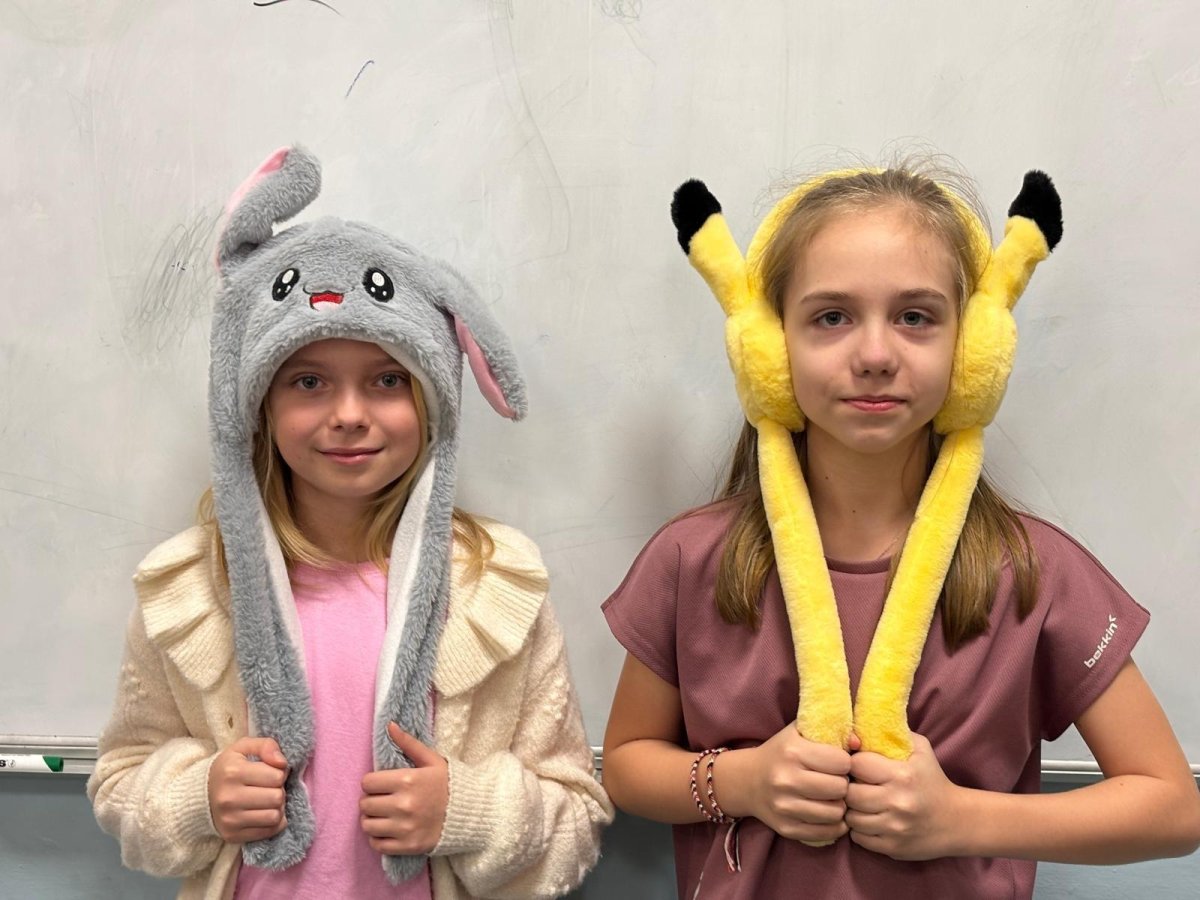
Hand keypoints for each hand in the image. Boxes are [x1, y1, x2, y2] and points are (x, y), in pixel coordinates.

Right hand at [207, 737, 288, 842]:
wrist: (200, 795)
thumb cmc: (228, 768)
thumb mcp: (243, 747)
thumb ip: (266, 745)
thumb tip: (282, 763)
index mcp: (233, 772)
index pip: (277, 776)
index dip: (279, 773)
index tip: (270, 772)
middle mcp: (229, 798)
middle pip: (277, 797)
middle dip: (278, 790)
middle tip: (269, 787)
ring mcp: (230, 819)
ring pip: (274, 816)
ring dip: (277, 807)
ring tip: (266, 800)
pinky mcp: (232, 835)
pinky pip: (269, 831)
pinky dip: (273, 822)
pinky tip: (264, 812)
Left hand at [359, 722, 448, 854]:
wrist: (471, 813)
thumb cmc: (448, 784)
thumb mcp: (432, 760)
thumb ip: (408, 743)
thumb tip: (389, 725)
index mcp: (408, 780)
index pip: (367, 782)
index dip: (372, 782)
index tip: (381, 784)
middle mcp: (404, 805)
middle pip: (365, 804)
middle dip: (371, 800)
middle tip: (382, 799)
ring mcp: (405, 828)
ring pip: (367, 825)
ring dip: (371, 819)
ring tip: (383, 815)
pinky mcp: (407, 846)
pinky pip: (377, 844)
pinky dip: (377, 838)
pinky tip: (388, 830)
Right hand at [735, 721, 852, 844]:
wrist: (746, 780)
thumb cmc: (780, 753)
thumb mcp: (800, 733)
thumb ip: (830, 730)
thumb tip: (858, 744)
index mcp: (792, 752)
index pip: (842, 762)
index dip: (845, 763)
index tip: (838, 764)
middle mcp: (786, 779)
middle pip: (840, 788)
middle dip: (843, 785)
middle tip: (836, 782)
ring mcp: (785, 806)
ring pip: (835, 813)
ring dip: (839, 806)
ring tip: (832, 798)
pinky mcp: (786, 827)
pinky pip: (825, 833)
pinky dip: (833, 825)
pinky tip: (828, 814)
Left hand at [845, 732, 963, 859]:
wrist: (957, 821)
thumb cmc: (933, 780)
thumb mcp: (920, 749)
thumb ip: (893, 733)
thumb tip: (860, 725)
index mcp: (902, 775)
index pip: (856, 765)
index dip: (852, 764)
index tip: (858, 766)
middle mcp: (897, 802)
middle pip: (849, 793)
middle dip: (849, 788)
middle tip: (856, 786)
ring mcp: (894, 827)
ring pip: (851, 817)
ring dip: (852, 810)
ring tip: (861, 804)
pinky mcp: (892, 848)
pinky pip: (859, 838)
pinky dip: (859, 830)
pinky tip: (869, 820)